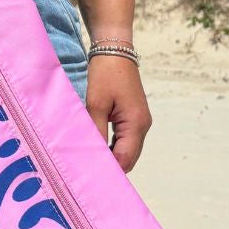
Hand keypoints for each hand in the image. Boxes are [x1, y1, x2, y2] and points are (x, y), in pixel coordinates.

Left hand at [84, 54, 151, 172]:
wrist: (115, 51)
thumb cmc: (105, 75)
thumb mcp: (95, 105)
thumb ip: (95, 132)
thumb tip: (92, 156)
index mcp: (136, 124)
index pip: (124, 159)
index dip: (109, 170)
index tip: (89, 177)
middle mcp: (142, 126)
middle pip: (128, 158)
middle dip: (110, 166)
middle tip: (85, 172)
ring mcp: (140, 122)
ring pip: (126, 151)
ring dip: (110, 157)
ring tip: (88, 161)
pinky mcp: (133, 118)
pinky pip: (124, 140)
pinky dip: (112, 147)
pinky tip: (96, 147)